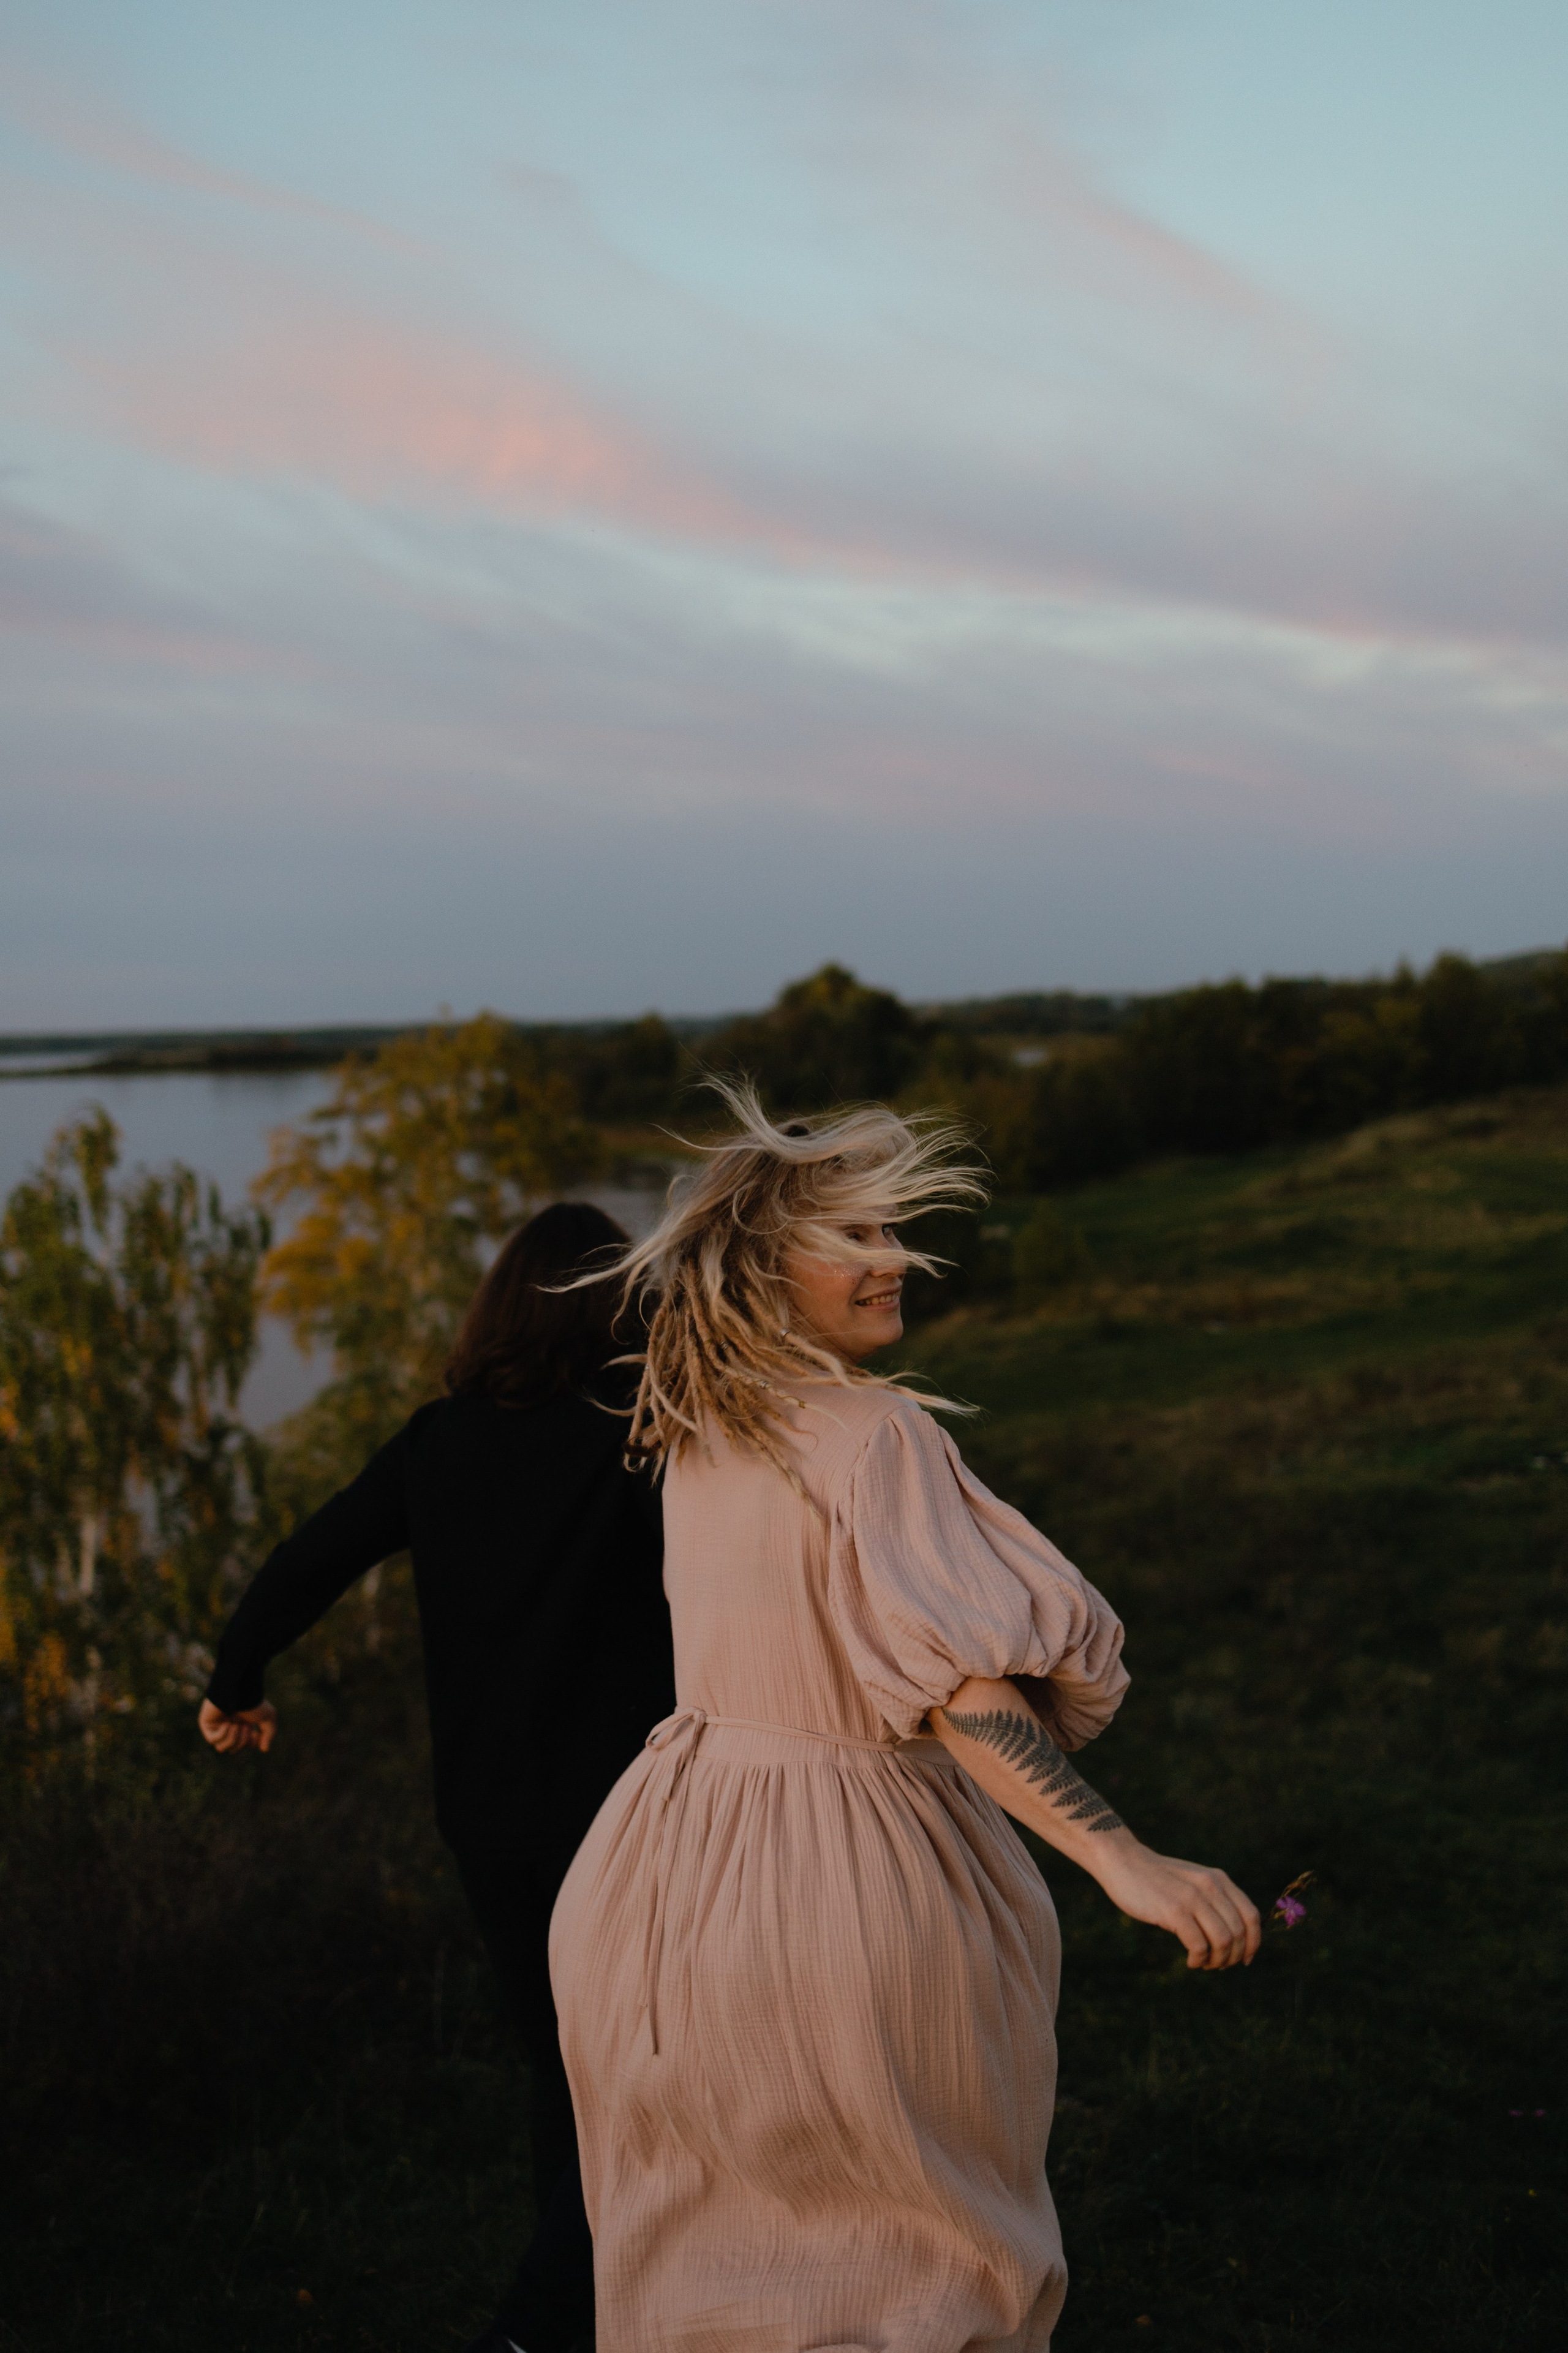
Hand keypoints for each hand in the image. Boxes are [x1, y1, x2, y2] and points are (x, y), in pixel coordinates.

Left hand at [198, 1698, 276, 1753]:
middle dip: (242, 1740)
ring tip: (236, 1725)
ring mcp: (217, 1726)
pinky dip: (222, 1734)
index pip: (245, 1745)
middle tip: (245, 1726)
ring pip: (222, 1748)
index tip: (256, 1734)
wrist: (239, 1689)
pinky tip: (226, 1723)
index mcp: (243, 1724)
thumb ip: (269, 1734)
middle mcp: (230, 1725)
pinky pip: (213, 1740)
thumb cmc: (253, 1702)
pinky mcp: (207, 1724)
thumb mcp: (268, 1717)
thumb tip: (265, 1749)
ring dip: (233, 1738)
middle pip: (234, 1749)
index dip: (252, 1743)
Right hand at [1087, 1833, 1260, 1969]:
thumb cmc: (1158, 1879)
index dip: (1253, 1943)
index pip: (1251, 1916)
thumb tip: (1234, 1937)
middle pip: (1239, 1933)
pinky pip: (1199, 1945)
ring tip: (1204, 1964)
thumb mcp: (1193, 1882)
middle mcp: (1210, 1886)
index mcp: (1219, 1879)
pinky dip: (1199, 1960)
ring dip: (1217, 1961)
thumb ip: (1213, 1900)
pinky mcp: (1173, 1910)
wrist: (1123, 1861)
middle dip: (1232, 1957)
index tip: (1245, 1959)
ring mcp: (1192, 1898)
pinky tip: (1191, 1961)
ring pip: (1223, 1941)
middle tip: (1217, 1965)